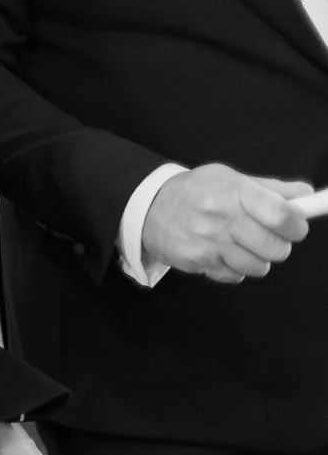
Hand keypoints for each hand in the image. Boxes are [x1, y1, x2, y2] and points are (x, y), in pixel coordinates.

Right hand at [141, 164, 311, 282]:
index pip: (281, 215)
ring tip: (240, 244)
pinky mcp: (199, 262)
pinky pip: (235, 276)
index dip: (296, 225)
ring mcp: (209, 243)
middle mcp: (221, 218)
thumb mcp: (229, 178)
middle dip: (278, 245)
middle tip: (266, 236)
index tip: (295, 226)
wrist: (147, 206)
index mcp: (233, 192)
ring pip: (259, 267)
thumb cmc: (195, 191)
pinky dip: (233, 268)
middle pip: (276, 248)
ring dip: (256, 259)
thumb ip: (270, 188)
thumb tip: (305, 195)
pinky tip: (221, 252)